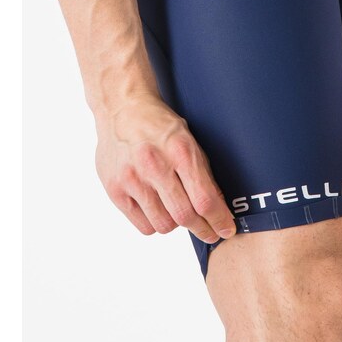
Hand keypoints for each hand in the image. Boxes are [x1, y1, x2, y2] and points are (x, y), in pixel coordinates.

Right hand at [94, 97, 235, 241]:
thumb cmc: (159, 125)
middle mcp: (154, 165)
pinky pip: (143, 225)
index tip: (226, 229)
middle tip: (210, 233)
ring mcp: (131, 179)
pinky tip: (157, 209)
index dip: (219, 220)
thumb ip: (202, 174)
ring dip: (177, 224)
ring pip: (163, 225)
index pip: (204, 199)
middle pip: (185, 216)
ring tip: (178, 212)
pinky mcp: (115, 189)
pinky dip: (154, 223)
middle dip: (203, 229)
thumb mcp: (189, 141)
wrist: (122, 108)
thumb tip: (218, 209)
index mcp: (179, 151)